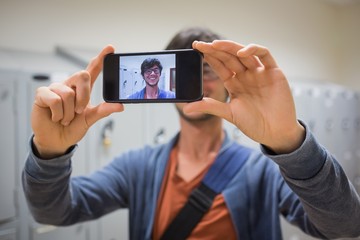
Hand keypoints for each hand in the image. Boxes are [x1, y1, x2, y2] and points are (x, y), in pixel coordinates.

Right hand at [31, 45, 123, 158]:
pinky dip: (58, 114)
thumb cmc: (73, 127)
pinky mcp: (42, 94)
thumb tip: (120, 106)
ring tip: (65, 118)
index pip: (93, 69)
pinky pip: (54, 100)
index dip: (101, 59)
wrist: (57, 141)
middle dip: (83, 96)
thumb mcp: (90, 119)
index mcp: (82, 89)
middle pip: (83, 75)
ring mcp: (55, 88)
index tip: (111, 48)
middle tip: (79, 111)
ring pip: (68, 94)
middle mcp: (70, 85)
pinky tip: (55, 117)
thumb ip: (104, 110)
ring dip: (69, 113)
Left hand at [188, 40, 304, 153]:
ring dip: (230, 47)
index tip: (196, 48)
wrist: (276, 134)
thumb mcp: (228, 114)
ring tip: (215, 45)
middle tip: (201, 44)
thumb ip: (209, 107)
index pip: (219, 66)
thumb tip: (187, 108)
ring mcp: (259, 73)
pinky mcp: (274, 72)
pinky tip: (241, 53)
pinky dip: (254, 50)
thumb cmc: (254, 124)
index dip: (208, 56)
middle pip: (229, 57)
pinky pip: (265, 55)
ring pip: (244, 54)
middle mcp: (246, 76)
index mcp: (234, 83)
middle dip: (215, 50)